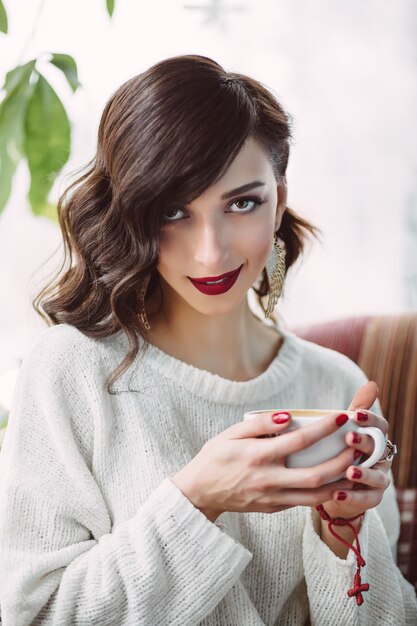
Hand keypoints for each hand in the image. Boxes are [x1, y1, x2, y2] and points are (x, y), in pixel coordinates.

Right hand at [172, 410, 359, 521]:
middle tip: (357, 446)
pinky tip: (333, 481)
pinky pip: (303, 502)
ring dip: (339, 483)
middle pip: (316, 475)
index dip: (324, 428)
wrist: (199, 493)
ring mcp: (272, 498)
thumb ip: (258, 424)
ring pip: (315, 496)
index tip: (342, 417)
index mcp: (258, 457)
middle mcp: (269, 480)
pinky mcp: (273, 509)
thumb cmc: (214, 458)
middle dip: (342, 461)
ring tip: (354, 468)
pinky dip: (322, 493)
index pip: (299, 441)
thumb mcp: (229, 434)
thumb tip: (288, 416)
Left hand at [319, 381, 391, 520]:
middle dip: (365, 443)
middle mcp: (381, 458)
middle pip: (378, 449)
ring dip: (363, 474)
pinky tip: (337, 493)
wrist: (337, 486)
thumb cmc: (342, 451)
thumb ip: (356, 410)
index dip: (371, 419)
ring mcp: (379, 479)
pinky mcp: (372, 498)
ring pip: (377, 476)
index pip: (381, 426)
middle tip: (349, 438)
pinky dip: (352, 497)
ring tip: (348, 472)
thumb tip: (372, 384)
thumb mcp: (345, 430)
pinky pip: (366, 499)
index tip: (356, 414)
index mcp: (375, 439)